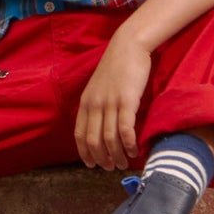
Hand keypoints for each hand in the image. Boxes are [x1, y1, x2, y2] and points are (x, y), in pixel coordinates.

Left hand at [74, 28, 151, 169]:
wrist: (128, 46)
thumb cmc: (116, 67)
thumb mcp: (98, 87)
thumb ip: (97, 105)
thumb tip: (100, 128)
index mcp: (86, 102)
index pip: (79, 134)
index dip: (85, 153)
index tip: (92, 165)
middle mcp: (95, 104)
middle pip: (93, 141)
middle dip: (102, 159)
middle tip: (112, 168)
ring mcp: (109, 103)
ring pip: (109, 138)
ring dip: (117, 155)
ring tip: (124, 163)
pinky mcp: (127, 101)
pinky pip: (125, 129)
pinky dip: (128, 144)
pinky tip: (134, 150)